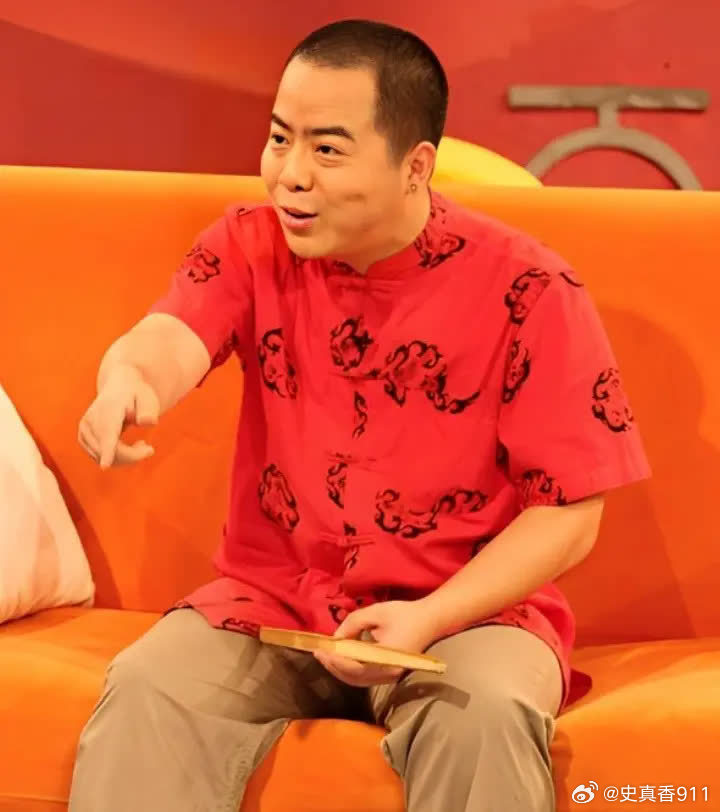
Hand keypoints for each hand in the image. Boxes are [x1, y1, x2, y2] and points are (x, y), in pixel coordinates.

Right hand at [78, 364, 159, 468]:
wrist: (118, 387)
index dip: (107, 450)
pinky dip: (116, 457)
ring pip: (104, 458)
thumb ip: (149, 410)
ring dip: (126, 457)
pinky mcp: (83, 439)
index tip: (105, 466)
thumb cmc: (136, 394)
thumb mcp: (148, 398)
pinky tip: (126, 445)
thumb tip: (148, 422)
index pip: (107, 433)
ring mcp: (84, 430)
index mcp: (108, 409)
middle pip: (110, 450)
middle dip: (133, 456)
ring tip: (140, 444)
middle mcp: (90, 420)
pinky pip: (100, 458)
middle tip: (150, 449)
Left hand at [314, 599, 442, 686]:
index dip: (334, 661)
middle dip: (333, 666)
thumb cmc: (405, 614)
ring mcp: (390, 676)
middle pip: (354, 678)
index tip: (320, 650)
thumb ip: (353, 623)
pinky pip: (365, 676)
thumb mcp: (376, 612)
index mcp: (386, 660)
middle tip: (318, 652)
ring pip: (359, 680)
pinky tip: (343, 657)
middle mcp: (388, 673)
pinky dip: (351, 669)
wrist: (431, 620)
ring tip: (326, 655)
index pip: (354, 668)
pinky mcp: (390, 672)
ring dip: (341, 669)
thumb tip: (337, 637)